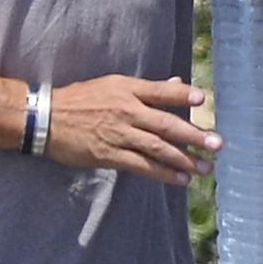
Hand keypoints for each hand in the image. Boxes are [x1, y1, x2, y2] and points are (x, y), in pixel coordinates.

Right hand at [46, 74, 220, 185]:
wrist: (45, 118)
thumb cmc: (79, 99)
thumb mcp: (112, 85)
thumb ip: (146, 88)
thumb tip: (177, 84)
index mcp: (127, 89)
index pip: (161, 91)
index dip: (183, 94)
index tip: (204, 99)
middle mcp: (126, 110)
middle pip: (167, 124)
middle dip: (194, 136)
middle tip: (216, 145)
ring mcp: (119, 133)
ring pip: (158, 148)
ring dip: (184, 159)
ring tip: (204, 168)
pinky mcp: (109, 155)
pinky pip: (142, 165)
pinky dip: (162, 173)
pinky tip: (180, 179)